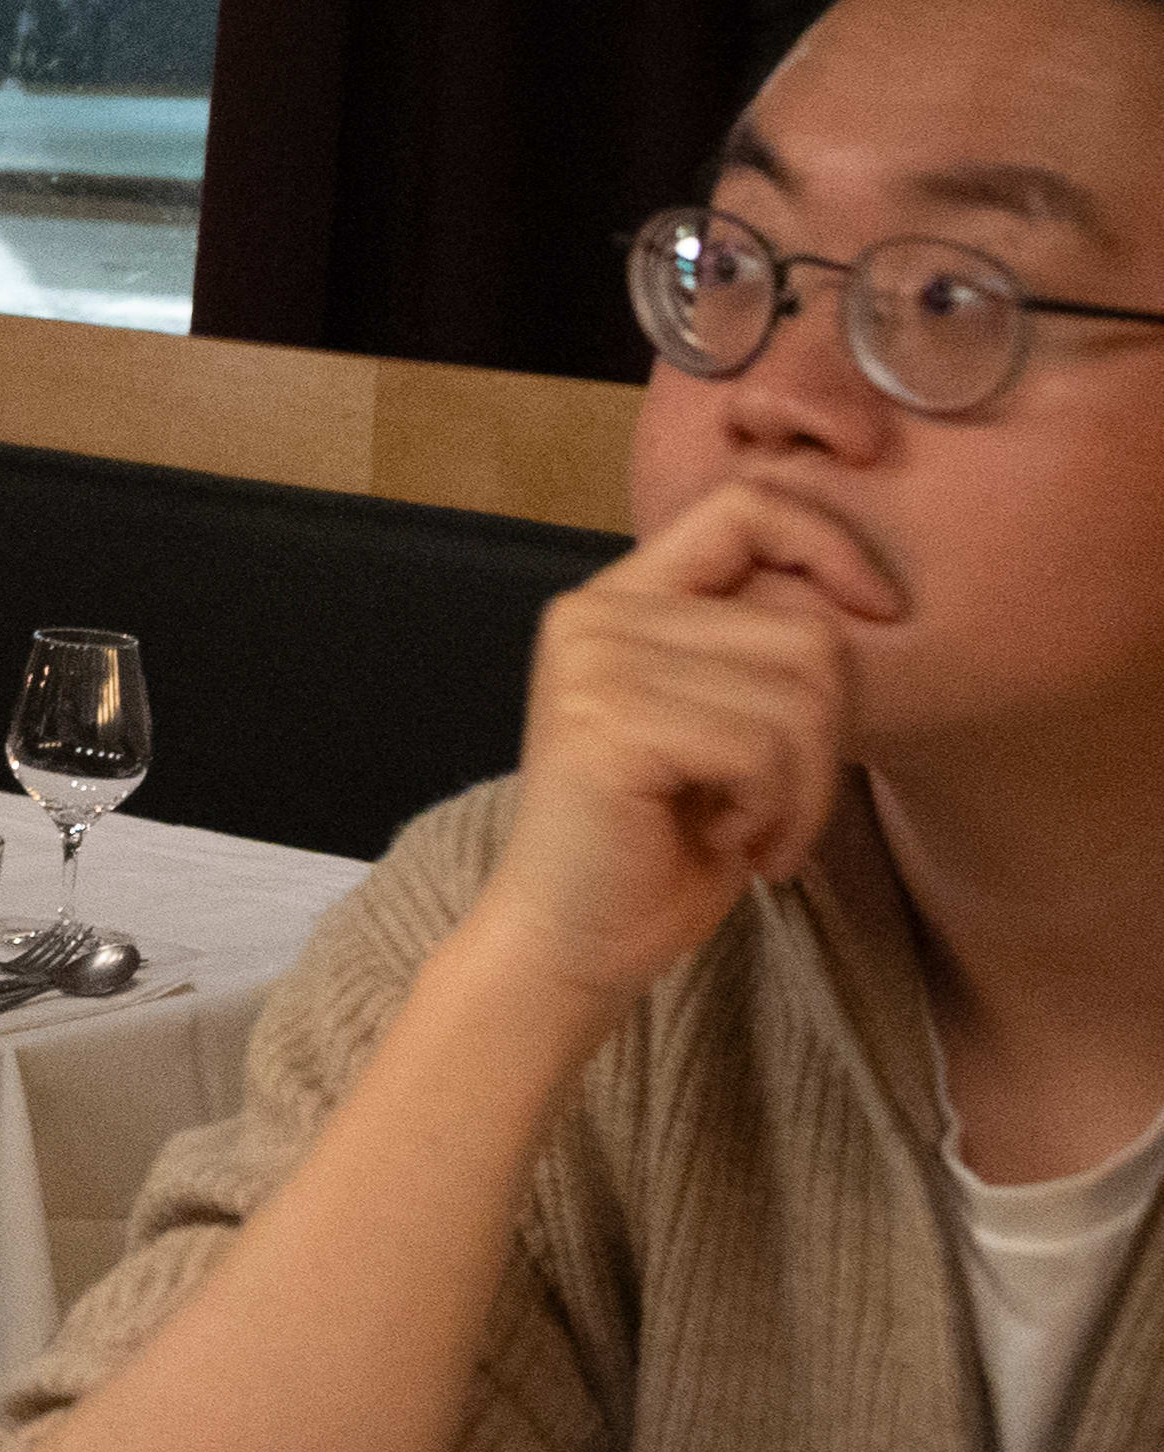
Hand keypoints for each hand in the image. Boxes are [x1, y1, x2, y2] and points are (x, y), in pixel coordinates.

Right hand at [459, 476, 881, 1018]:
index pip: (746, 507)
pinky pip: (763, 748)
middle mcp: (594, 613)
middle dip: (828, 737)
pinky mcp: (607, 725)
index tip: (882, 610)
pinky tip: (731, 844)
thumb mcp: (721, 722)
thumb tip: (861, 605)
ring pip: (799, 696)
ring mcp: (593, 664)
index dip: (831, 546)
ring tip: (753, 827)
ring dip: (805, 788)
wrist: (569, 943)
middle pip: (805, 631)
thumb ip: (759, 652)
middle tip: (780, 805)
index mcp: (618, 599)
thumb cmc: (659, 845)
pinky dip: (775, 813)